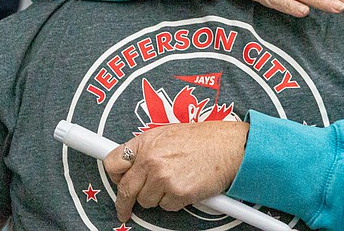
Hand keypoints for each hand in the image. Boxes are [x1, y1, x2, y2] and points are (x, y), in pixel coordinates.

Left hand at [104, 121, 248, 221]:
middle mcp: (150, 159)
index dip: (114, 177)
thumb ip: (149, 148)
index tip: (116, 184)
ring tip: (174, 183)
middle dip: (124, 203)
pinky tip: (185, 186)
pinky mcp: (177, 193)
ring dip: (157, 197)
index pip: (112, 163)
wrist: (230, 146)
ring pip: (146, 201)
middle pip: (125, 190)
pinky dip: (175, 201)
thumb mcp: (169, 133)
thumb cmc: (205, 139)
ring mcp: (163, 177)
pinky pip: (166, 207)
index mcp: (146, 142)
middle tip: (125, 210)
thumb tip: (133, 165)